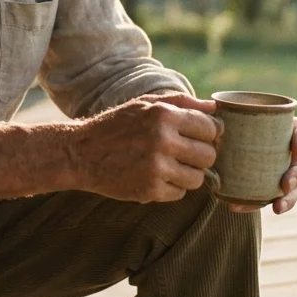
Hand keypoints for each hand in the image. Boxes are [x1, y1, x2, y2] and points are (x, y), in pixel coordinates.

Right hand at [68, 92, 221, 202]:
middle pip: (208, 156)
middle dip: (201, 156)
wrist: (81, 153)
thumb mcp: (145, 104)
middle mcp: (162, 140)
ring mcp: (156, 168)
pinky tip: (156, 176)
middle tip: (184, 153)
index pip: (211, 128)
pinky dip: (172, 187)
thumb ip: (182, 103)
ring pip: (197, 178)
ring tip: (170, 166)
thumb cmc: (117, 125)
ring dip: (188, 174)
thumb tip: (215, 107)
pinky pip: (180, 193)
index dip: (208, 134)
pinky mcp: (149, 190)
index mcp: (164, 115)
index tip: (197, 137)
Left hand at [229, 115, 296, 214]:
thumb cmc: (229, 126)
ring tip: (278, 207)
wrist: (222, 146)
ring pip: (294, 187)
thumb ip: (220, 113)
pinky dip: (255, 205)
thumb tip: (211, 107)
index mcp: (285, 129)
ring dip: (289, 198)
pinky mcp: (270, 188)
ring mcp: (284, 172)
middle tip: (287, 184)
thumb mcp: (228, 117)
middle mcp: (289, 152)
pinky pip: (270, 200)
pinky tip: (239, 208)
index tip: (296, 148)